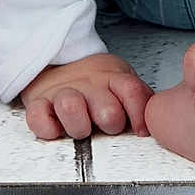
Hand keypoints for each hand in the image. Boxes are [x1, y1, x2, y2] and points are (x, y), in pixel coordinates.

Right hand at [21, 52, 152, 140]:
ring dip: (79, 125)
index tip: (140, 131)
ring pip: (71, 108)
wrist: (55, 63)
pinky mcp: (37, 102)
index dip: (139, 114)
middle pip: (107, 111)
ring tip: (81, 127)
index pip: (132, 92)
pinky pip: (39, 117)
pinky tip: (56, 128)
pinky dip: (47, 127)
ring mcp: (62, 93)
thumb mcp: (121, 84)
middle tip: (105, 125)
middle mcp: (88, 84)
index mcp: (112, 78)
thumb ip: (139, 100)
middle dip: (109, 123)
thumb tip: (157, 123)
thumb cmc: (93, 83)